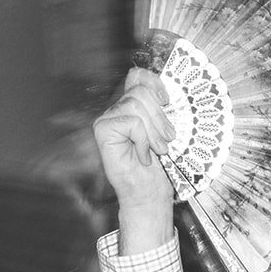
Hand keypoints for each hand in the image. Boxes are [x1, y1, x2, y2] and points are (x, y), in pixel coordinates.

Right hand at [91, 68, 176, 247]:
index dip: (153, 82)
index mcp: (131, 107)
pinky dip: (143, 140)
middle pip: (140, 92)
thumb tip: (167, 92)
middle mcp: (116, 110)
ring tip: (158, 150)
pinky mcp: (103, 130)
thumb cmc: (160, 168)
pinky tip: (143, 156)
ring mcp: (107, 120)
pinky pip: (132, 122)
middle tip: (167, 140)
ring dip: (154, 131)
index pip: (137, 76)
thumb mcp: (166, 133)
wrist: (149, 194)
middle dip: (160, 117)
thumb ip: (161, 111)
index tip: (167, 100)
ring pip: (136, 105)